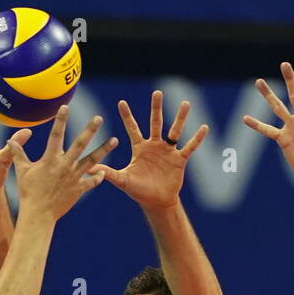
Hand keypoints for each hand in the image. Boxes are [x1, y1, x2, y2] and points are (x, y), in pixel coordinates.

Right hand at [10, 106, 116, 220]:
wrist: (39, 214)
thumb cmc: (28, 192)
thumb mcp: (22, 170)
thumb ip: (18, 153)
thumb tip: (10, 140)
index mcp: (50, 159)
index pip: (56, 135)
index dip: (60, 120)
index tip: (66, 107)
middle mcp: (64, 166)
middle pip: (80, 144)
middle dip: (90, 130)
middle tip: (99, 118)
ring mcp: (74, 178)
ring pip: (92, 161)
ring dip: (104, 150)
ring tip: (115, 140)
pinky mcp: (79, 190)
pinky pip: (91, 182)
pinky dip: (98, 177)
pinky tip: (103, 172)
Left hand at [91, 90, 207, 208]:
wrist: (156, 202)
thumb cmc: (138, 191)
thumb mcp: (122, 180)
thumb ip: (108, 172)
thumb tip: (90, 167)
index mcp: (140, 148)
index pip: (132, 128)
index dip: (127, 116)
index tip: (121, 101)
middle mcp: (154, 146)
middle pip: (155, 123)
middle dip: (156, 108)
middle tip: (157, 92)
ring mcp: (168, 151)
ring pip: (175, 131)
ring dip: (180, 118)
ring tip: (185, 103)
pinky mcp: (179, 160)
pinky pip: (189, 147)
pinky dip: (197, 138)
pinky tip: (204, 127)